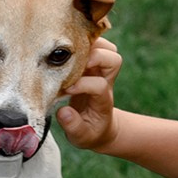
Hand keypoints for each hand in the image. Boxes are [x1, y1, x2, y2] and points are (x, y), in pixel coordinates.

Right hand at [58, 37, 120, 152]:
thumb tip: (64, 112)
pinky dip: (82, 40)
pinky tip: (65, 47)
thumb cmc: (88, 132)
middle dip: (94, 57)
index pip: (99, 85)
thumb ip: (73, 126)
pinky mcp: (92, 64)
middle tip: (71, 63)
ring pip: (106, 47)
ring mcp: (100, 70)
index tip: (66, 90)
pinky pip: (94, 44)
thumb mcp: (81, 136)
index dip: (83, 84)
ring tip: (68, 51)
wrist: (99, 127)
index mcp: (103, 99)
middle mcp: (105, 81)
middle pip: (113, 59)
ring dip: (89, 44)